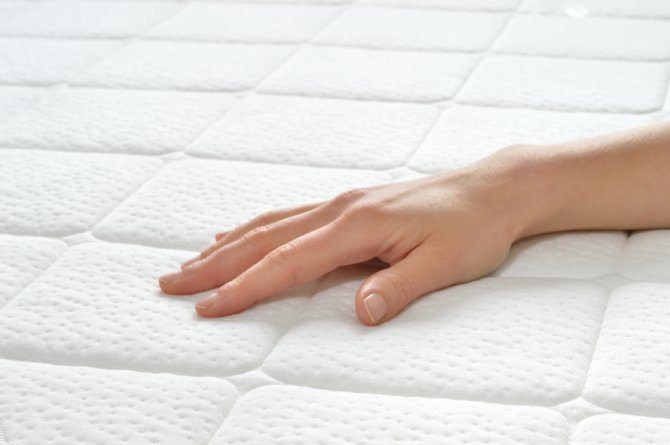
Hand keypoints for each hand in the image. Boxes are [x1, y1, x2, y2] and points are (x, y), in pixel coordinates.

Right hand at [159, 148, 533, 325]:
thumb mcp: (444, 264)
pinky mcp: (349, 205)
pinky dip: (255, 229)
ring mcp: (342, 204)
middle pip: (263, 240)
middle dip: (214, 265)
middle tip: (171, 284)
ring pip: (270, 225)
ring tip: (191, 262)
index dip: (245, 288)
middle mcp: (340, 210)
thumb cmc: (472, 227)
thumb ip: (398, 288)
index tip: (207, 308)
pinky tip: (239, 234)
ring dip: (227, 245)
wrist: (493, 190)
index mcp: (357, 225)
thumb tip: (359, 313)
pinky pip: (288, 216)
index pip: (287, 263)